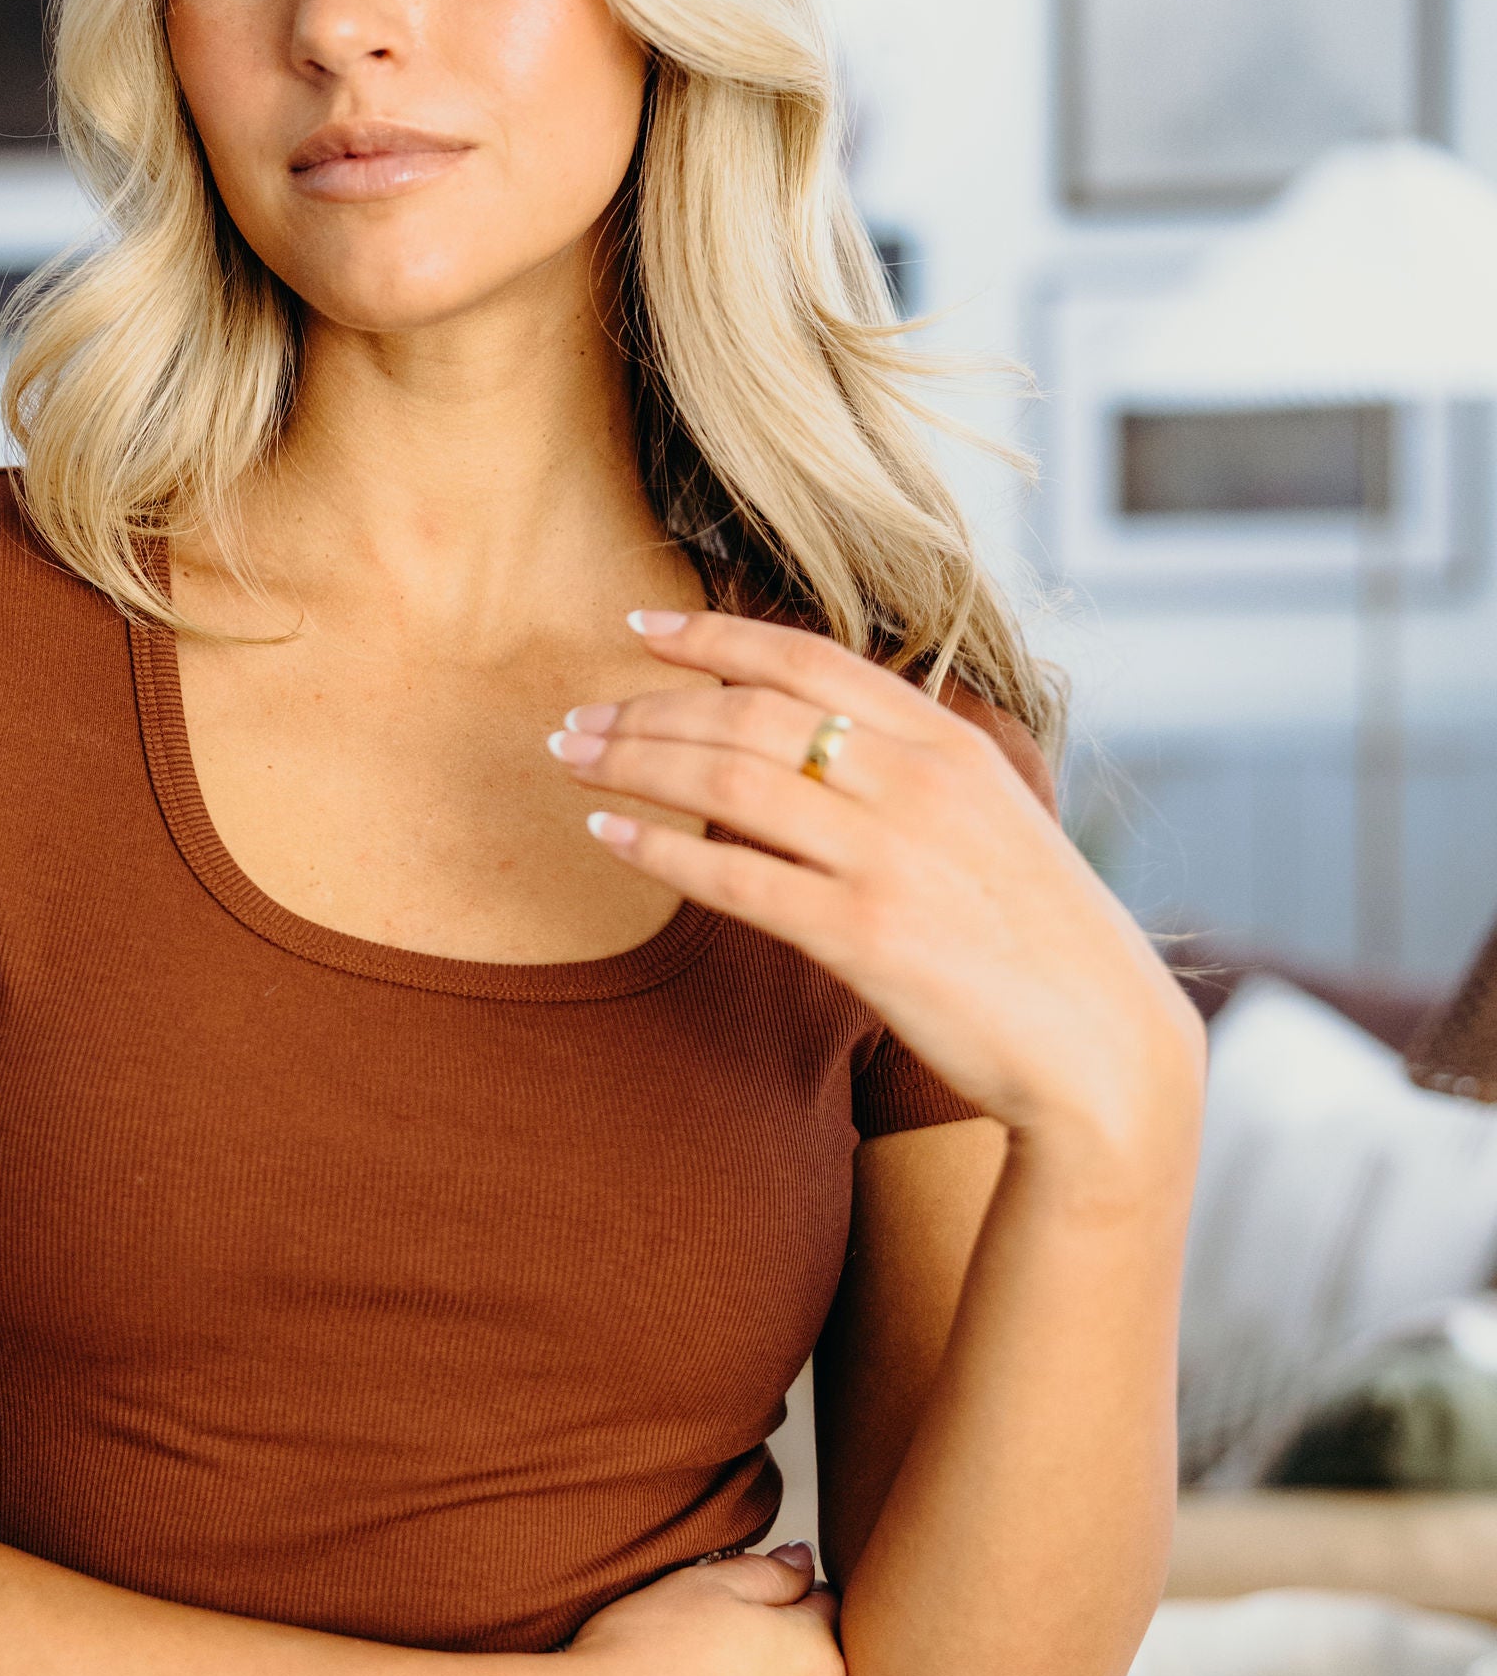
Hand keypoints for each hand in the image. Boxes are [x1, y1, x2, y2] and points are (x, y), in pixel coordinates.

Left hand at [552, 613, 1203, 1179]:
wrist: (1103, 1047)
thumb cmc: (1041, 942)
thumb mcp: (992, 823)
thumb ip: (908, 775)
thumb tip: (811, 747)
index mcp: (950, 745)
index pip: (810, 658)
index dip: (713, 636)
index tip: (638, 627)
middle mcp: (917, 783)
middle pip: (749, 713)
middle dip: (647, 708)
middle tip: (577, 718)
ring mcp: (890, 855)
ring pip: (728, 778)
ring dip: (633, 762)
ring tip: (572, 760)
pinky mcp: (863, 933)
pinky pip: (733, 875)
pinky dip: (658, 847)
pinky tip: (607, 835)